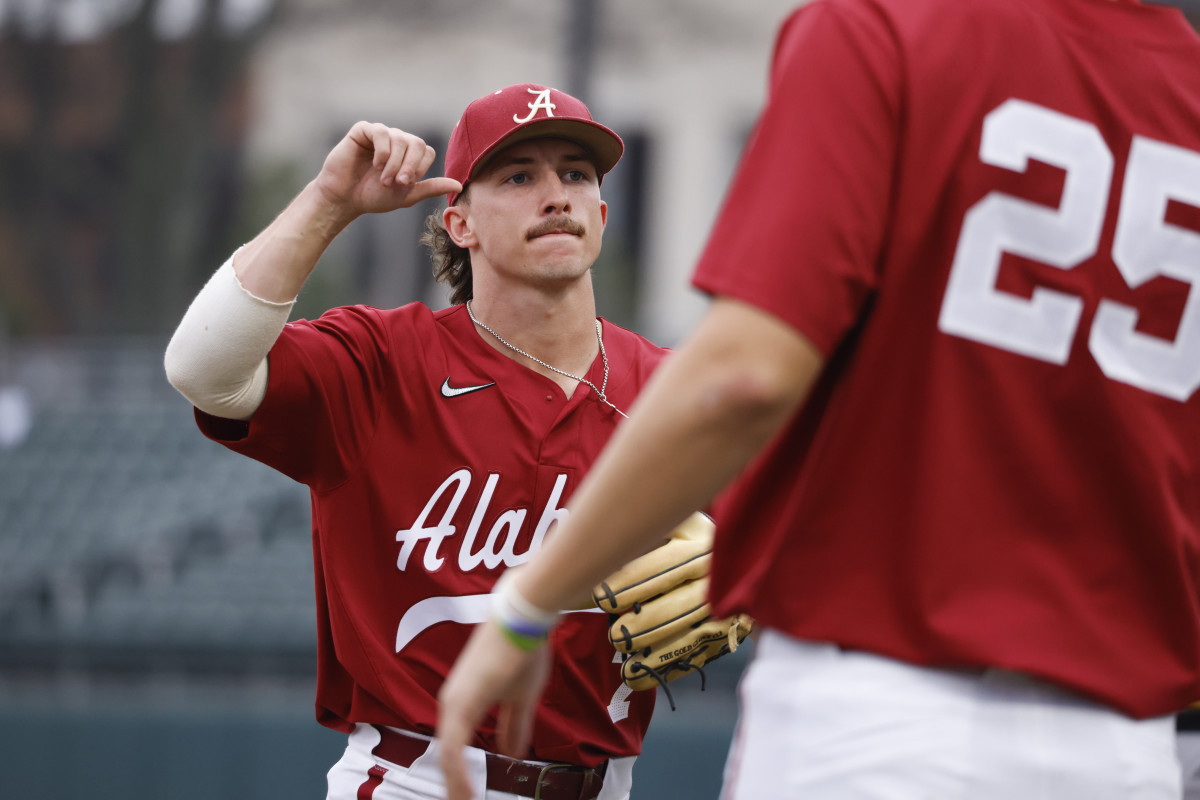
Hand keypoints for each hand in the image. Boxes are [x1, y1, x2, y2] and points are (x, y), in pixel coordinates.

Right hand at [313, 122, 461, 217]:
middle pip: (416, 143)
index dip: (419, 169)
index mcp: (408, 154)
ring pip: (400, 139)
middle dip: (410, 166)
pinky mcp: (363, 130)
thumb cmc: (374, 196)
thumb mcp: (407, 195)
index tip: (405, 184)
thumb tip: (458, 184)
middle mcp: (396, 140)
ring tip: (383, 179)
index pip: (426, 151)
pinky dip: (382, 151)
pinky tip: (375, 164)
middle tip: (398, 183)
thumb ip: (431, 187)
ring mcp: (380, 134)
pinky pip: (381, 132)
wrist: (345, 198)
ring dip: (394, 163)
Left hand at [437, 620, 551, 799]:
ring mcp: (453, 703)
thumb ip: (515, 727)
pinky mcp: (460, 703)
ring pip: (447, 756)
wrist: (522, 618)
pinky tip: (466, 794)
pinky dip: (458, 774)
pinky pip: (453, 748)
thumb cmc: (522, 652)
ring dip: (455, 785)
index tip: (469, 797)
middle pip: (447, 757)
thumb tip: (513, 754)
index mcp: (464, 703)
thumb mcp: (522, 698)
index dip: (461, 776)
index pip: (456, 749)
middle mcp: (452, 703)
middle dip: (455, 787)